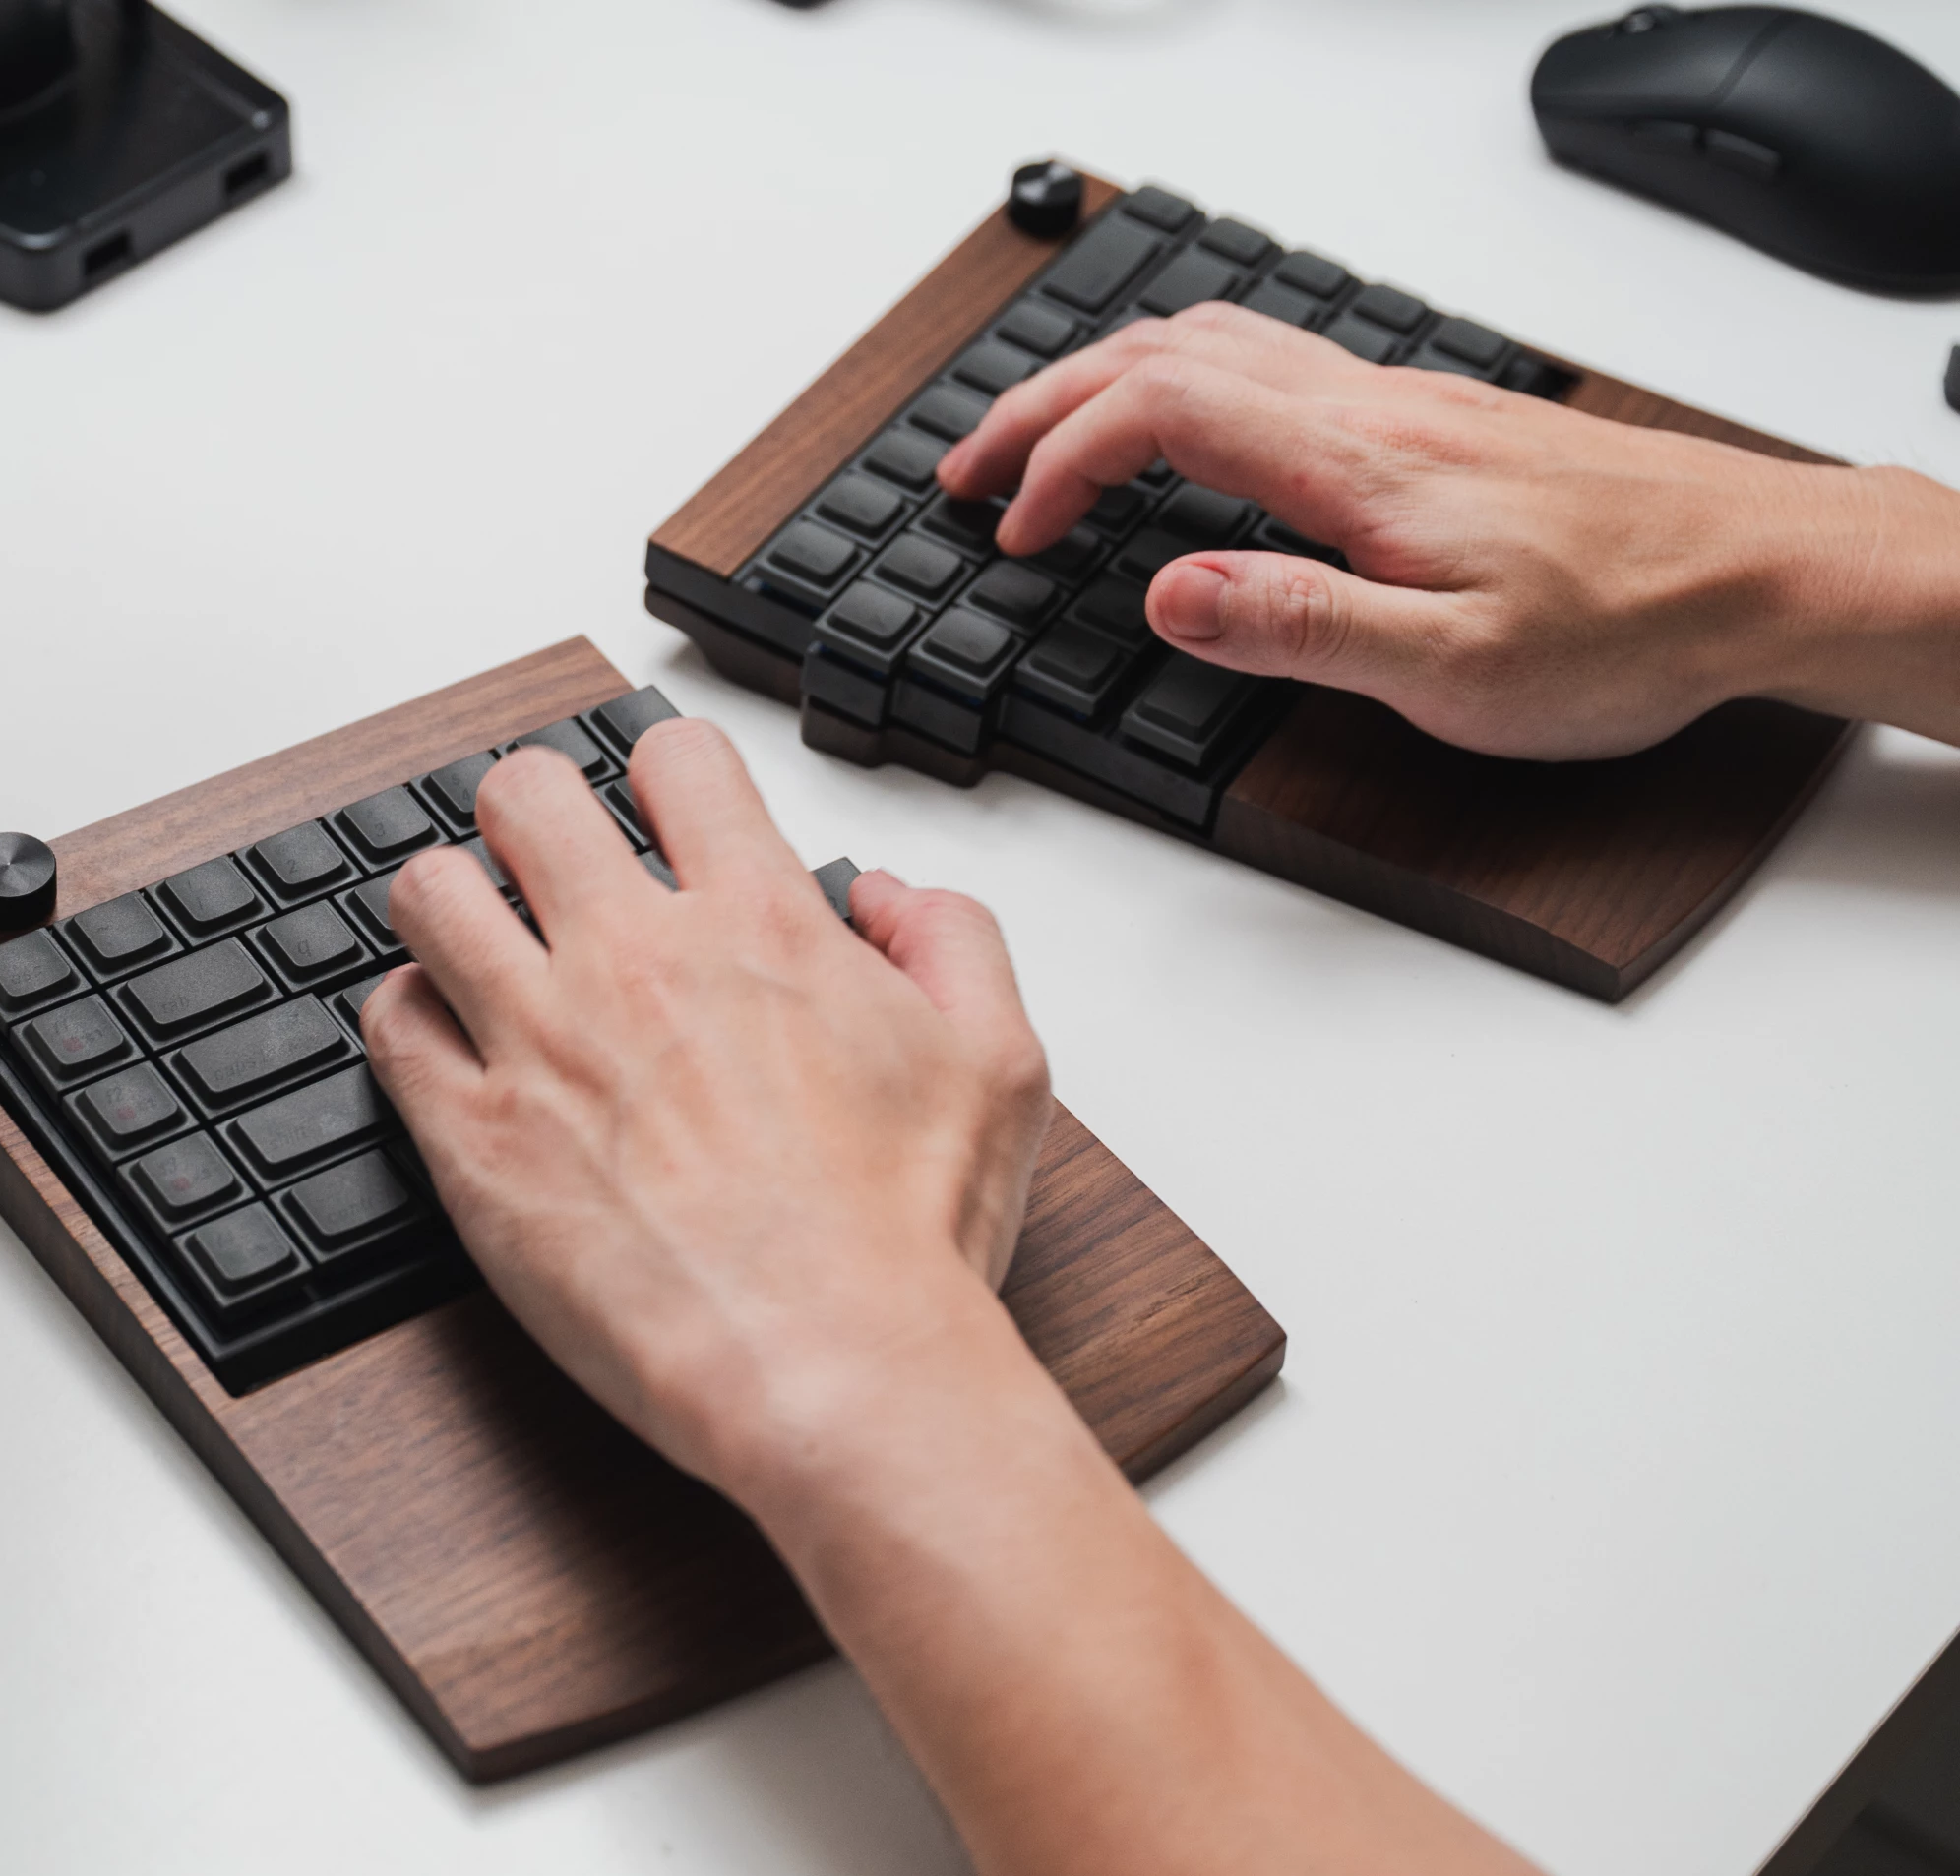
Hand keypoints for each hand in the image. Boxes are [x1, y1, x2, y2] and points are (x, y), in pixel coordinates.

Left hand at [358, 721, 1552, 1875]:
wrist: (834, 1371)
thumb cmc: (909, 1244)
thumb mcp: (1000, 1063)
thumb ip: (953, 940)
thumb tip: (886, 895)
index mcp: (760, 925)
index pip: (675, 756)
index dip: (663, 776)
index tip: (658, 817)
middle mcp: (637, 960)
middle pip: (525, 794)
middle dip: (531, 816)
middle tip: (545, 870)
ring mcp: (542, 1040)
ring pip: (429, 890)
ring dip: (452, 905)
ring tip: (477, 945)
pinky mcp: (474, 1136)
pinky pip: (391, 1023)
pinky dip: (411, 1018)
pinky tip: (449, 1047)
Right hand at [937, 302, 1959, 757]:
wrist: (1769, 573)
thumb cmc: (1630, 630)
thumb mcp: (1453, 670)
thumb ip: (1298, 625)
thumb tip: (1166, 593)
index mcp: (1356, 463)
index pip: (1156, 409)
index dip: (1058, 461)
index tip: (1013, 530)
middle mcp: (1374, 407)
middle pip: (1166, 350)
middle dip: (1044, 404)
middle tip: (973, 470)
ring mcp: (1406, 402)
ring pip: (1219, 340)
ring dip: (1108, 381)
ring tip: (1045, 443)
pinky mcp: (1436, 419)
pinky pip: (1273, 363)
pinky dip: (1181, 382)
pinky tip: (1185, 434)